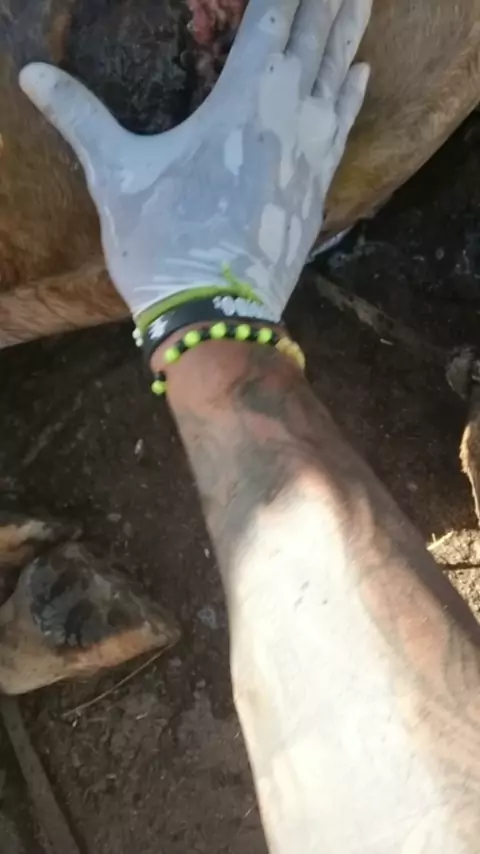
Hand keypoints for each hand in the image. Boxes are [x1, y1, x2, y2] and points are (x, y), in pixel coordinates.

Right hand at [20, 0, 370, 323]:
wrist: (215, 313)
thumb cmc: (164, 243)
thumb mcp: (116, 176)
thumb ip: (81, 116)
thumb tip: (32, 74)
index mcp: (243, 99)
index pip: (273, 17)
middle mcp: (289, 115)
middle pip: (316, 38)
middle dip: (328, 1)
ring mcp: (311, 153)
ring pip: (339, 76)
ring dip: (350, 34)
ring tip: (362, 1)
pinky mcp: (318, 187)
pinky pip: (344, 124)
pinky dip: (353, 93)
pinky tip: (361, 73)